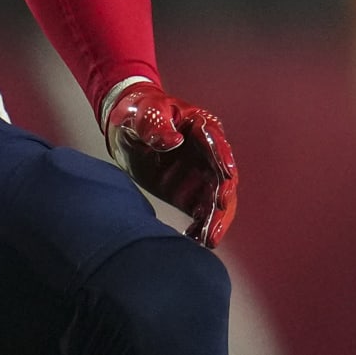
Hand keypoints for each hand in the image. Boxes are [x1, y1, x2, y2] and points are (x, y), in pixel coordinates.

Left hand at [104, 82, 236, 247]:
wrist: (127, 130)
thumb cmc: (139, 113)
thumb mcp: (142, 114)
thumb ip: (155, 126)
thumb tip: (171, 141)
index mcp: (201, 127)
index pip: (215, 143)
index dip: (223, 159)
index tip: (228, 177)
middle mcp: (209, 154)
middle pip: (223, 178)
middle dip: (222, 199)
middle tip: (217, 216)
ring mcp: (202, 177)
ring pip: (216, 201)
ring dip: (216, 220)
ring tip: (208, 240)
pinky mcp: (191, 195)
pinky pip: (202, 213)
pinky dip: (202, 228)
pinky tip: (196, 242)